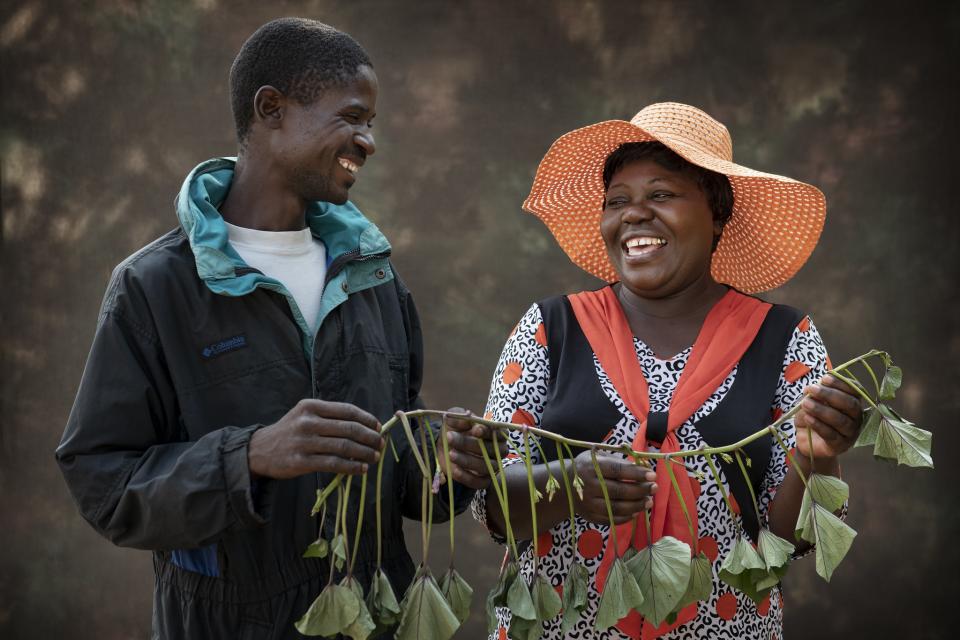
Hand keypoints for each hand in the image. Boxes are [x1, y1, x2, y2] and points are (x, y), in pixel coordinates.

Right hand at [248, 399, 381, 478]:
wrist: (258, 451)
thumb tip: (364, 426)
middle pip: (349, 428)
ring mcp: (304, 442)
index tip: (379, 427)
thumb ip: (329, 417)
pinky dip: (351, 467)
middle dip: (370, 437)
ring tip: (375, 457)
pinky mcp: (301, 462)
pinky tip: (361, 469)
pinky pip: (333, 464)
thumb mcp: (304, 415)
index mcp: (311, 406)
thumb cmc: (288, 432)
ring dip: (364, 453)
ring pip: (344, 447)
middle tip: (381, 444)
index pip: (347, 410)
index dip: (367, 419)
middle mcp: (308, 422)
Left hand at [442, 407, 506, 489]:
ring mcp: (492, 466)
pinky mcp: (483, 480)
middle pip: (492, 450)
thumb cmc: (454, 429)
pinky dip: (467, 477)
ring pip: (487, 466)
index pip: (499, 433)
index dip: (488, 432)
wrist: (443, 446)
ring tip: (451, 454)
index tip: (475, 430)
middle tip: (450, 438)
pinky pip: (480, 482)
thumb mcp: (453, 418)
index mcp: (496, 433)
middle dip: (471, 444)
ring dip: (468, 460)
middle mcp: (498, 450)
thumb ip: (460, 416)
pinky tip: (454, 469)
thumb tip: (468, 416)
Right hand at [573, 450, 656, 524]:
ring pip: (617, 508)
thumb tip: (645, 465)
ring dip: (636, 506)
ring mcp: (588, 503)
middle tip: (654, 488)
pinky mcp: (589, 516)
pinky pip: (611, 519)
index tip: (652, 475)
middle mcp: (588, 485)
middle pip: (619, 491)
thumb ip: (620, 460)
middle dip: (640, 490)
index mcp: (591, 466)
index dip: (636, 473)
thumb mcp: (599, 455)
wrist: (564, 484)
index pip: (617, 470)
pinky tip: (636, 512)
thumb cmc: (588, 466)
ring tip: (649, 501)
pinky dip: (626, 517)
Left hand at [794, 374, 862, 458]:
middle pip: (850, 404)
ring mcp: (850, 433)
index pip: (855, 390)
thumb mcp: (811, 402)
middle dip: (830, 395)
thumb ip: (813, 395)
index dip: (841, 383)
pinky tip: (808, 418)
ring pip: (841, 420)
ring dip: (821, 410)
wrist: (808, 442)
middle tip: (812, 389)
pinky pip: (831, 434)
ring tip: (805, 404)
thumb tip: (810, 389)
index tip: (824, 378)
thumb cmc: (813, 418)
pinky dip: (818, 425)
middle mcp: (856, 417)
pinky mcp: (840, 445)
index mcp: (853, 402)